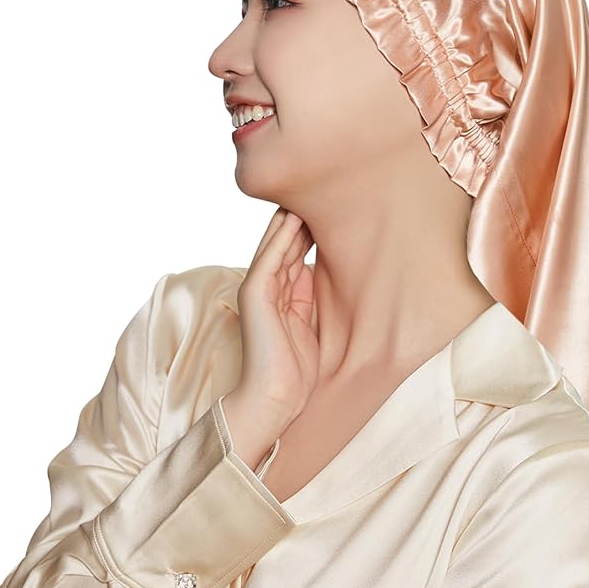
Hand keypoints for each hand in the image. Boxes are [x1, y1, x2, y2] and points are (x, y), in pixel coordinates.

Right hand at [227, 207, 317, 428]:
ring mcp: (258, 286)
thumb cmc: (296, 371)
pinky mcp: (254, 291)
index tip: (335, 206)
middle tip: (324, 189)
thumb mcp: (311, 324)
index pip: (294, 250)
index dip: (311, 228)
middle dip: (302, 216)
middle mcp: (267, 285)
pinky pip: (270, 256)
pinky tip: (295, 217)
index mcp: (281, 293)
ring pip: (276, 242)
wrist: (276, 398)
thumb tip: (320, 268)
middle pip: (284, 240)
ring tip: (309, 191)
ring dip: (291, 217)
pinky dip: (281, 236)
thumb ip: (311, 296)